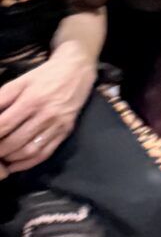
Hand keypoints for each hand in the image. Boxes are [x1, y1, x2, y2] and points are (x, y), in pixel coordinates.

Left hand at [0, 45, 92, 173]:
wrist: (77, 71)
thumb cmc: (44, 76)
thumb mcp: (20, 81)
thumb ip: (2, 98)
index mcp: (31, 100)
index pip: (4, 124)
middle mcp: (45, 115)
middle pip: (15, 141)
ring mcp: (57, 125)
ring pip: (29, 150)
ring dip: (11, 158)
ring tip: (0, 158)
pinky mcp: (65, 132)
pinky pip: (45, 153)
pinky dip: (28, 163)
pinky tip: (15, 164)